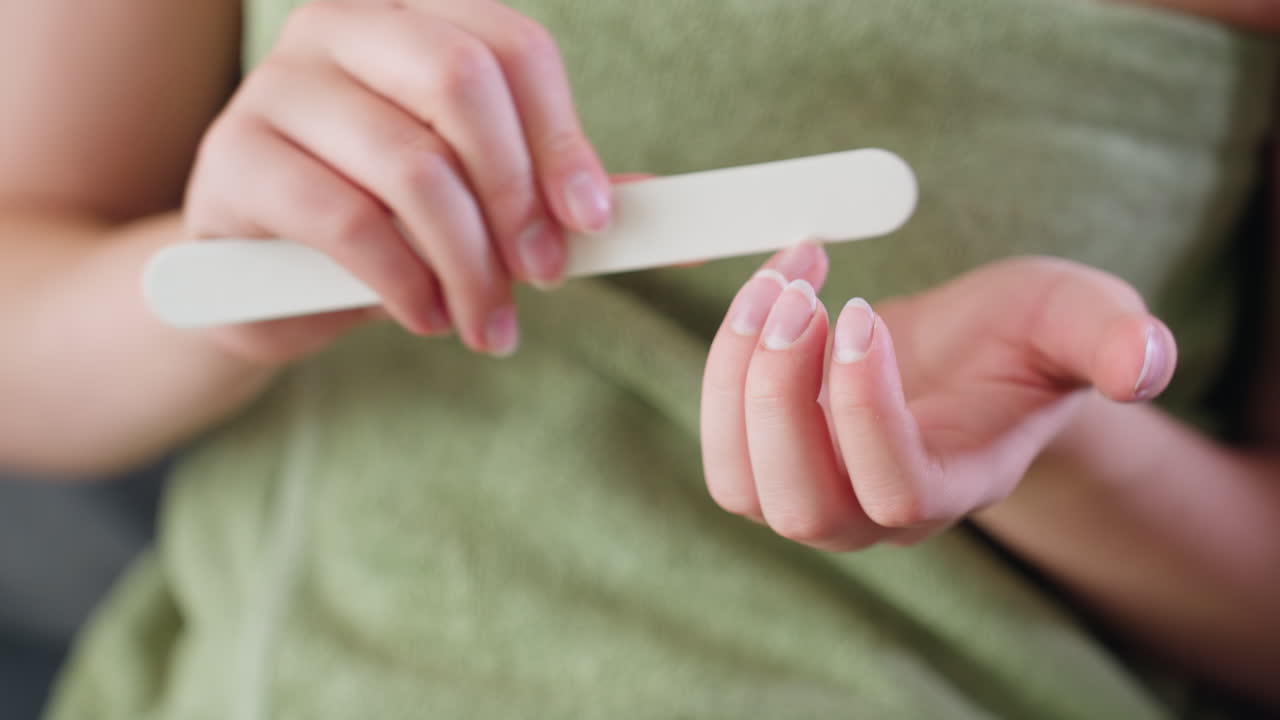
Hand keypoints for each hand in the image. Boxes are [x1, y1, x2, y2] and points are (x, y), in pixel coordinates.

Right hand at [184, 0, 611, 365]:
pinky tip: (427, 317)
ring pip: (411, 165)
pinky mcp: (233, 160)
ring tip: (489, 325)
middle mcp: (340, 27)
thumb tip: (668, 220)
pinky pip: (346, 222)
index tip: (594, 223)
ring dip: (470, 264)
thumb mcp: (474, 203)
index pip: (510, 46)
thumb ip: (552, 197)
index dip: (562, 137)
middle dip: (517, 195)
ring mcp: (276, 86)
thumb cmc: (383, 225)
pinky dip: (405, 283)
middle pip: (460, 81)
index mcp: (412, 15)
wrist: (259, 282)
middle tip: (546, 277)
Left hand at [701, 245, 1176, 550]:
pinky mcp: (769, 456)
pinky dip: (722, 360)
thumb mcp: (1075, 318)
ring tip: (779, 281)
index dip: (866, 409)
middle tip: (798, 294)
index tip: (862, 308)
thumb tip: (1144, 362)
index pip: (899, 489)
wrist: (968, 352)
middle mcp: (878, 510)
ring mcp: (816, 490)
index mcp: (958, 484)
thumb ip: (1112, 337)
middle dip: (781, 396)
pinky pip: (720, 438)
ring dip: (737, 376)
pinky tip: (767, 290)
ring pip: (742, 483)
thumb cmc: (1022, 338)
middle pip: (803, 506)